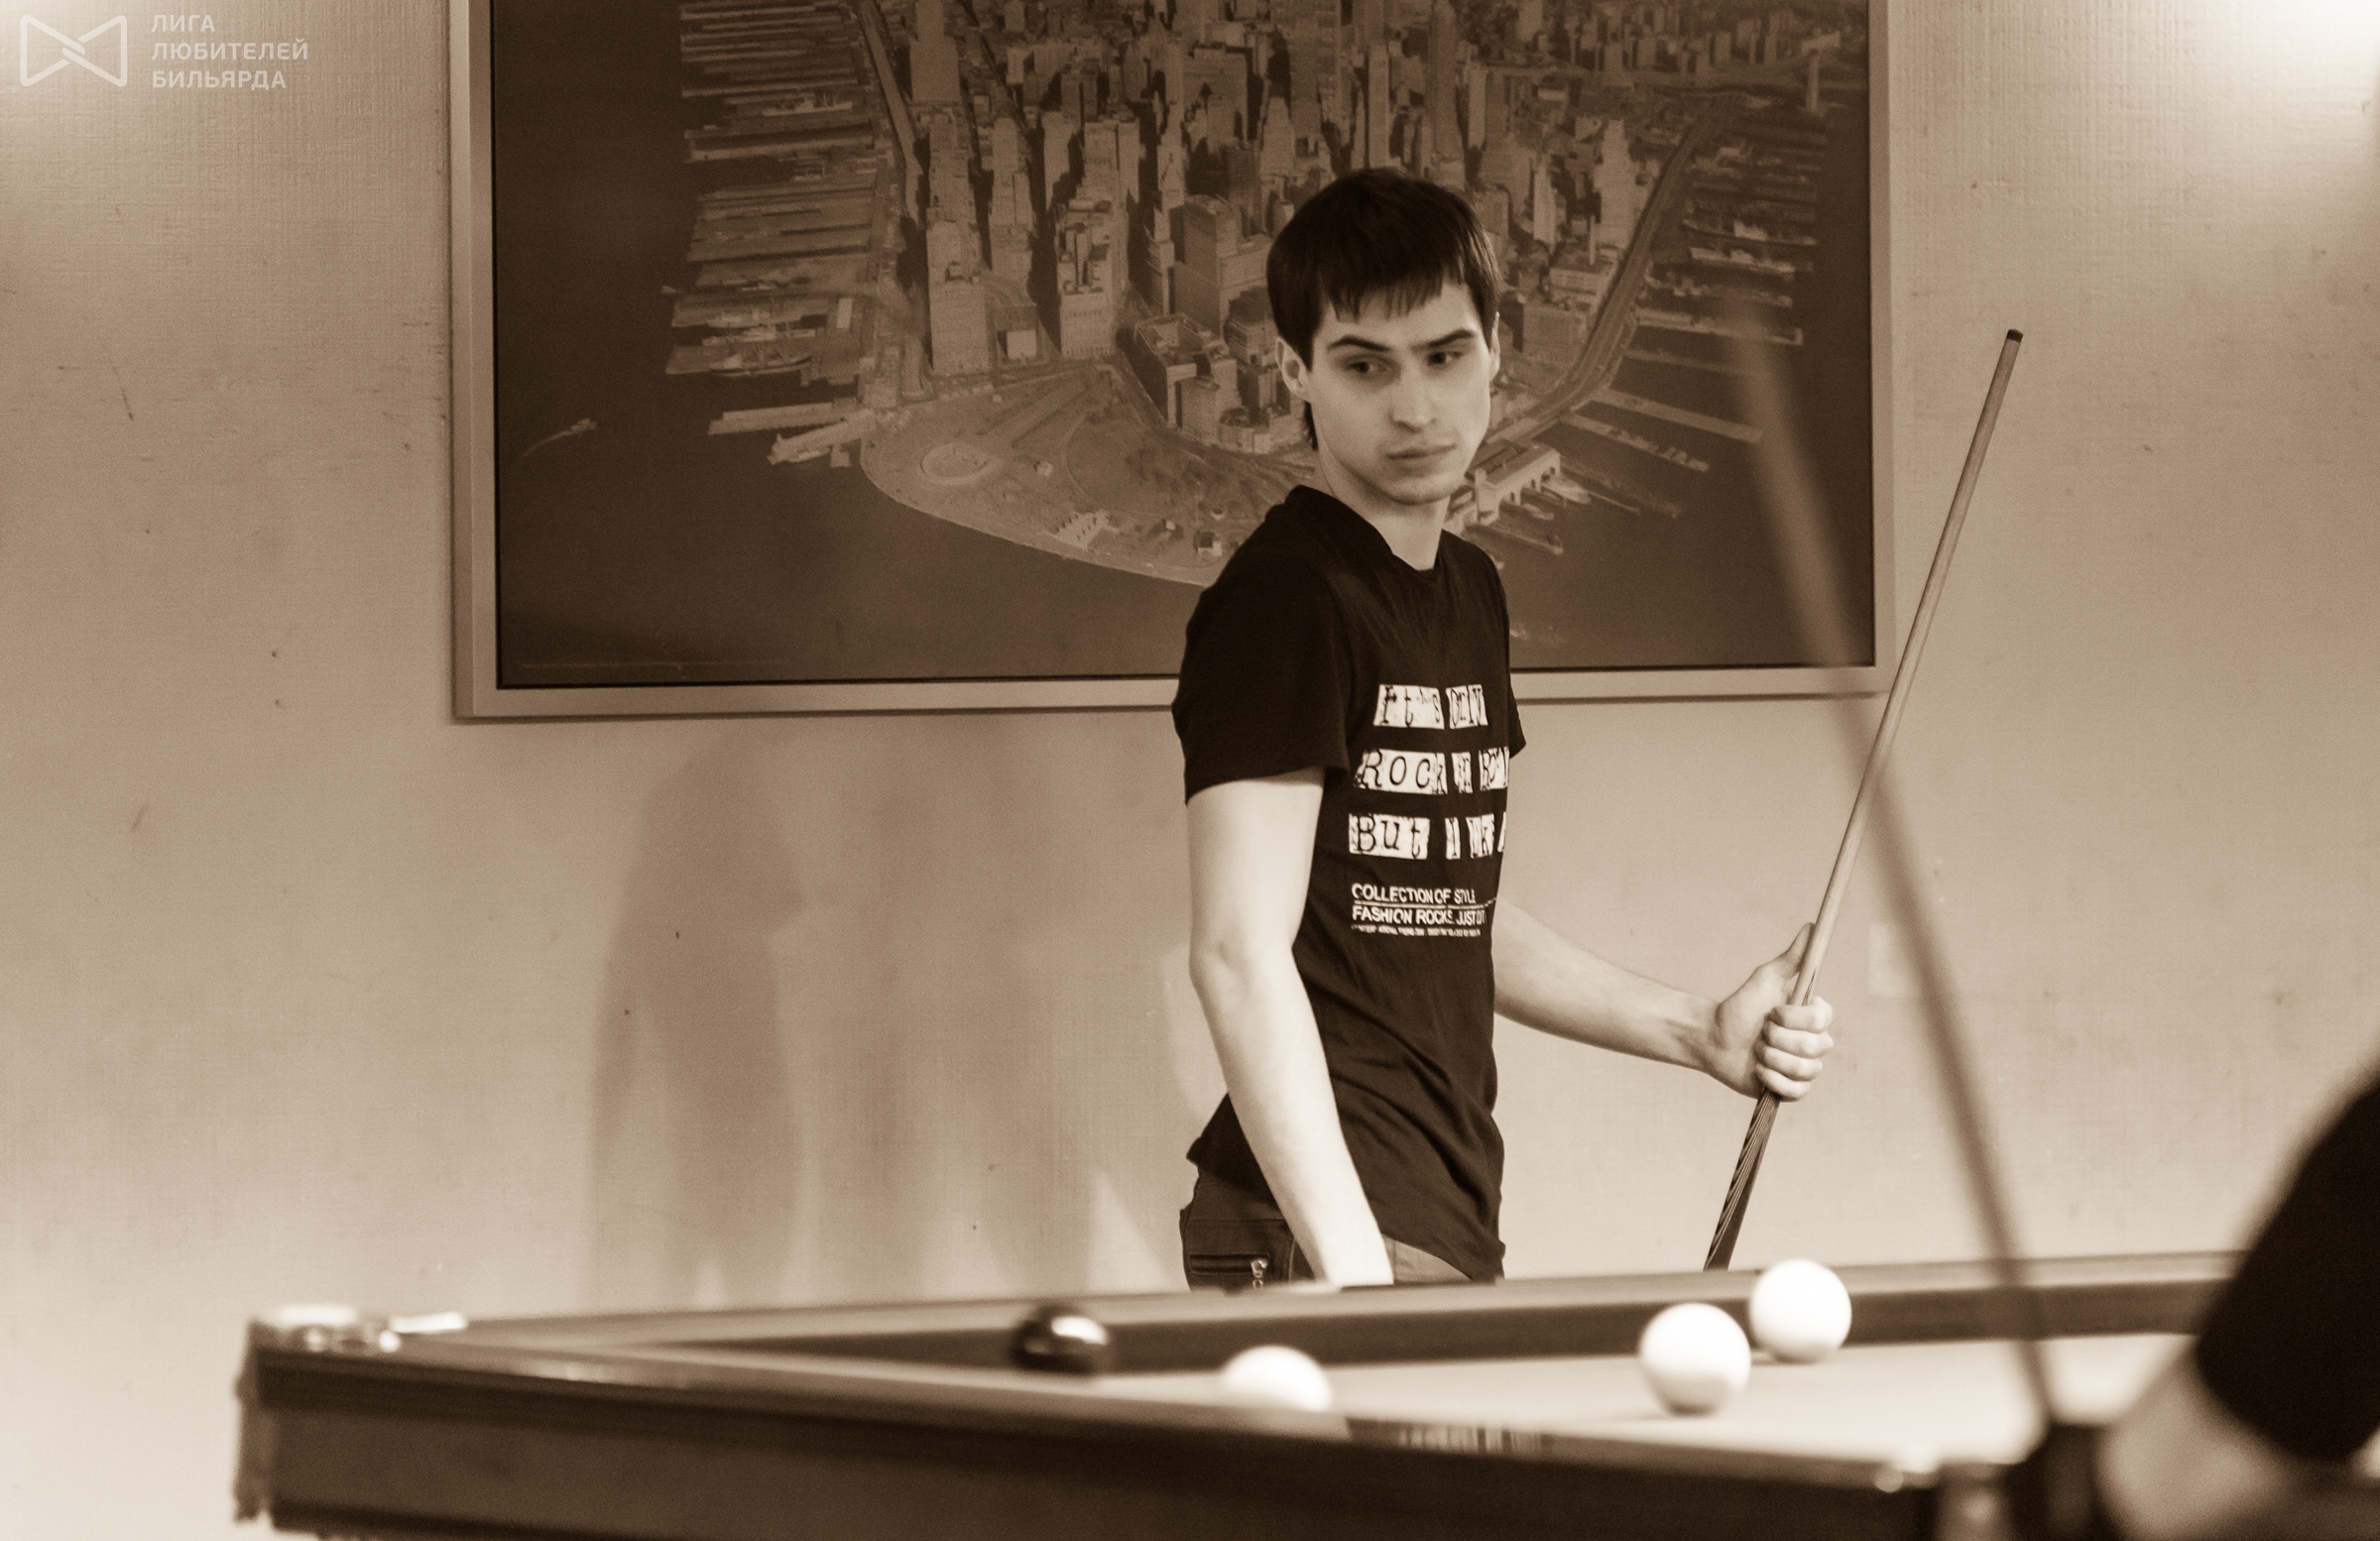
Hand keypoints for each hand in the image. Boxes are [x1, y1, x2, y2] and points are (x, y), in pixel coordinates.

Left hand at [1707, 925, 1834, 1099]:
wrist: (1715, 1038)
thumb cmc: (1741, 1007)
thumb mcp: (1766, 979)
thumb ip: (1793, 957)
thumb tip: (1811, 927)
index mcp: (1813, 1017)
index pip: (1823, 1019)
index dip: (1795, 1018)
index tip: (1772, 1012)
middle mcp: (1815, 1043)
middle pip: (1814, 1047)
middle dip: (1778, 1039)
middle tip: (1760, 1032)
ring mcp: (1805, 1068)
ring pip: (1804, 1069)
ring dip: (1771, 1058)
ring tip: (1756, 1051)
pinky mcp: (1792, 1090)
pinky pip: (1796, 1091)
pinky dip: (1772, 1080)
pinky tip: (1757, 1070)